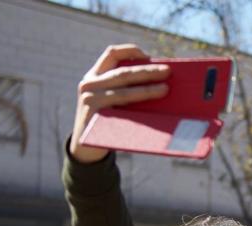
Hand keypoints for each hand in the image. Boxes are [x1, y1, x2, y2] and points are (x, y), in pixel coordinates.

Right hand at [70, 44, 170, 163]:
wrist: (84, 149)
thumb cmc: (105, 123)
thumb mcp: (110, 102)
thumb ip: (124, 90)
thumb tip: (160, 83)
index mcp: (94, 76)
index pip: (111, 54)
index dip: (131, 51)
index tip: (149, 56)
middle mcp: (89, 84)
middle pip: (123, 72)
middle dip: (147, 71)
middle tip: (167, 71)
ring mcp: (90, 99)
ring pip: (123, 90)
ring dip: (147, 89)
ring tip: (165, 89)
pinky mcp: (94, 114)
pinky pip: (121, 109)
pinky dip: (138, 107)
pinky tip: (153, 111)